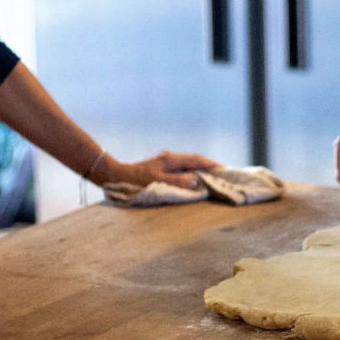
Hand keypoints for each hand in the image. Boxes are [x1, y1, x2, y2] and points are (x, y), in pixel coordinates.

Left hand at [105, 151, 220, 189]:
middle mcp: (169, 157)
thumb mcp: (157, 182)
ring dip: (200, 169)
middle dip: (209, 165)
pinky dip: (190, 172)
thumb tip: (197, 182)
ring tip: (211, 177)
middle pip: (194, 159)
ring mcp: (164, 161)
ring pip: (187, 163)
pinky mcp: (159, 166)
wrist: (114, 175)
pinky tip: (192, 179)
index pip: (196, 159)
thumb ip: (178, 182)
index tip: (225, 170)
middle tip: (223, 173)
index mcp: (171, 159)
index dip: (211, 165)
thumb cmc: (135, 180)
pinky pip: (180, 167)